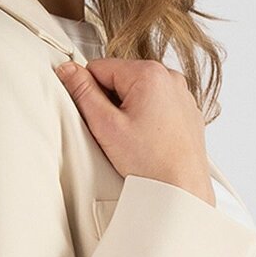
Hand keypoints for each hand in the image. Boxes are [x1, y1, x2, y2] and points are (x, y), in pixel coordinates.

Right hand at [54, 57, 215, 205]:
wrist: (182, 189)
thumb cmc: (152, 164)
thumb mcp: (106, 126)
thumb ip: (83, 93)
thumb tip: (68, 70)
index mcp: (149, 73)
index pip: (100, 67)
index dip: (89, 91)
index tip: (95, 116)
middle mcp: (170, 77)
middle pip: (121, 79)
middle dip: (111, 103)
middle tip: (115, 133)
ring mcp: (181, 94)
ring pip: (139, 93)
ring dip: (129, 111)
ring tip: (134, 140)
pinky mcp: (187, 111)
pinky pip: (157, 106)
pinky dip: (148, 120)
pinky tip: (148, 142)